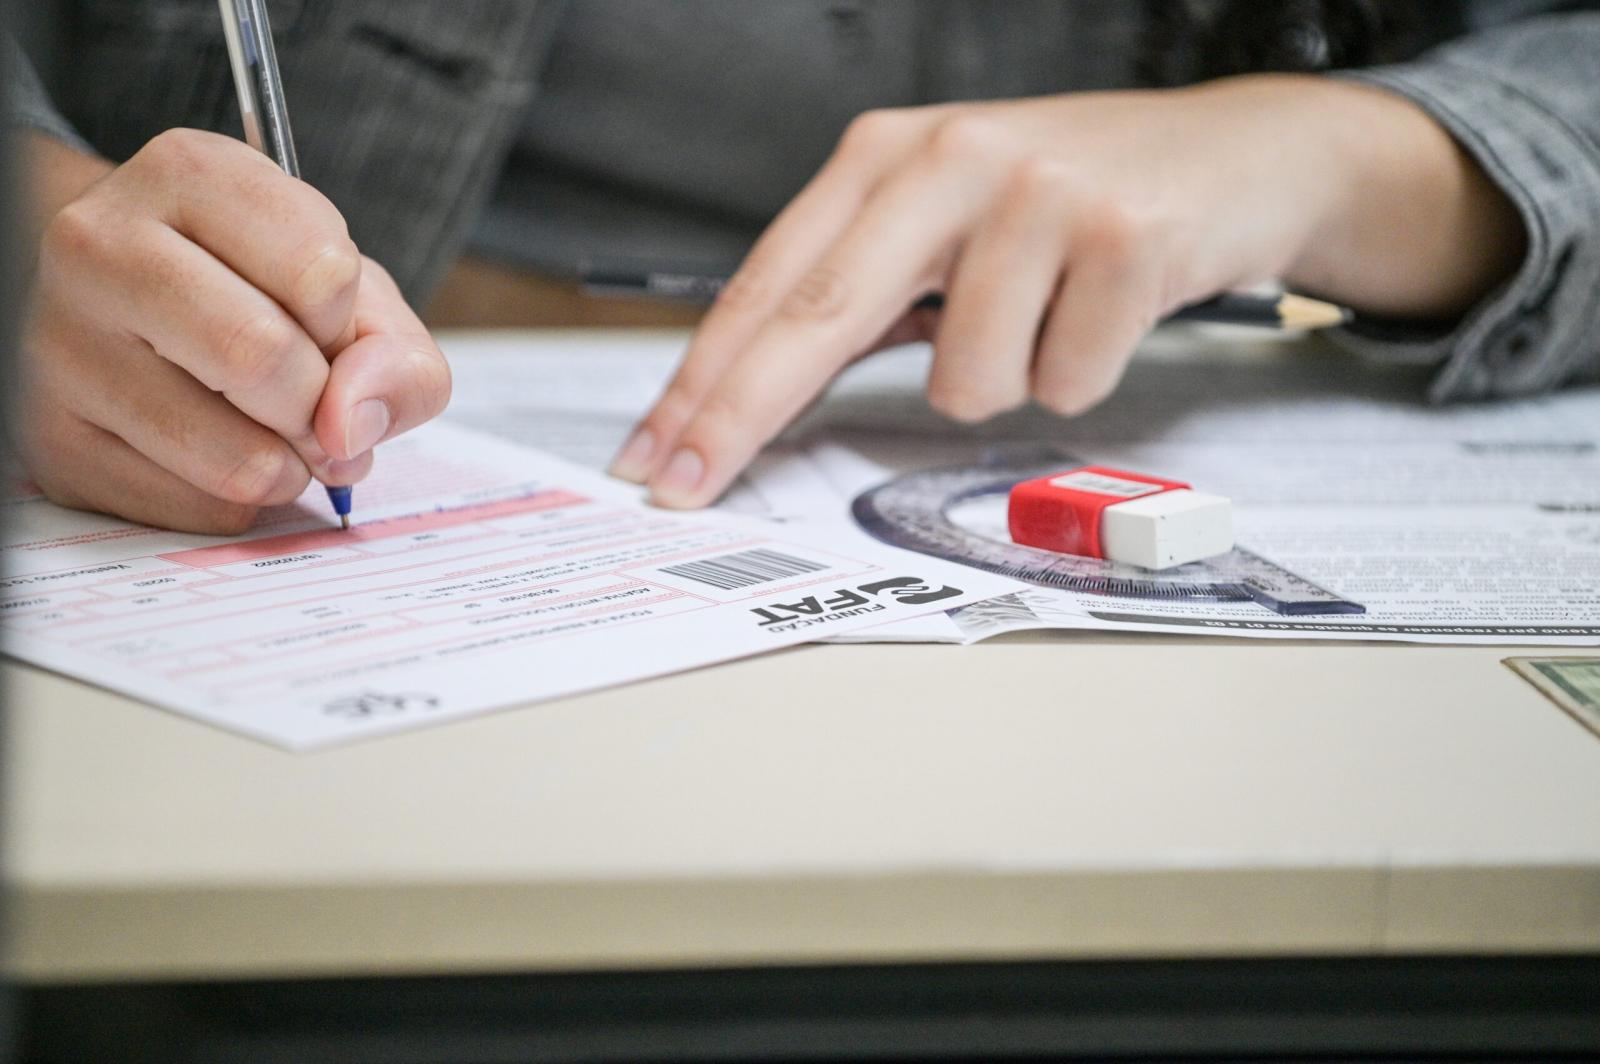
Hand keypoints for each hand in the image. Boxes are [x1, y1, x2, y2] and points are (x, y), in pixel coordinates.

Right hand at [17, 128, 450, 532]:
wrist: (133, 310)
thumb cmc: (257, 292)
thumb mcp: (354, 295)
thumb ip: (395, 355)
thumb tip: (349, 427)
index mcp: (190, 176)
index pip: (322, 274)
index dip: (345, 325)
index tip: (323, 326)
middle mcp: (101, 244)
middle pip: (261, 356)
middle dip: (318, 407)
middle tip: (314, 409)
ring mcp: (59, 341)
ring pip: (230, 453)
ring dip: (285, 468)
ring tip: (274, 439)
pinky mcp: (50, 436)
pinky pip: (193, 508)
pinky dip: (236, 501)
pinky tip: (214, 455)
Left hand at [613, 75, 1524, 506]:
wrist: (1238, 157)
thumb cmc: (1075, 200)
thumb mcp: (951, 219)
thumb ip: (866, 288)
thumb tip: (760, 392)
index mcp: (890, 155)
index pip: (771, 281)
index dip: (703, 379)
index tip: (651, 454)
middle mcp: (951, 159)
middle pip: (814, 317)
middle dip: (740, 420)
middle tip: (687, 491)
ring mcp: (1038, 195)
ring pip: (963, 381)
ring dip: (1002, 383)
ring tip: (1047, 322)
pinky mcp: (1123, 240)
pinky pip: (1061, 383)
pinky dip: (1081, 376)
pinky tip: (1105, 316)